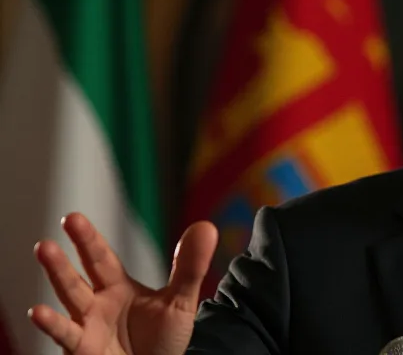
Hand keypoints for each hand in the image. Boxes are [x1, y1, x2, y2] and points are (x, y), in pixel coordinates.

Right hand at [28, 213, 217, 354]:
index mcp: (117, 287)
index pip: (100, 258)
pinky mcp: (83, 349)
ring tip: (45, 250)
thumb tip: (207, 226)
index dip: (88, 239)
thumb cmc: (163, 338)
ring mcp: (87, 326)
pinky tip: (39, 311)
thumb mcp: (180, 301)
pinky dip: (53, 325)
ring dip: (57, 275)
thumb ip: (190, 267)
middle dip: (68, 251)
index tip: (72, 218)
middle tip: (62, 223)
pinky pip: (66, 336)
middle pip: (80, 275)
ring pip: (70, 297)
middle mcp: (97, 304)